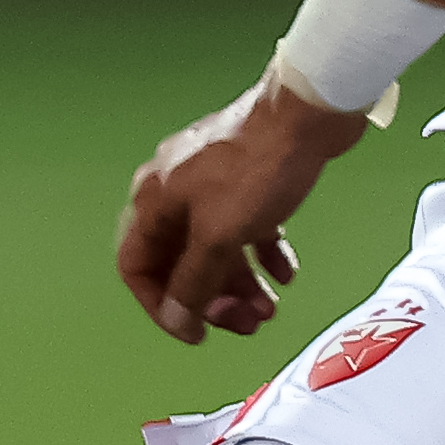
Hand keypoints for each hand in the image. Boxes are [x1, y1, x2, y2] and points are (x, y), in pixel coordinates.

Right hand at [116, 78, 375, 342]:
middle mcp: (175, 190)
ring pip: (215, 248)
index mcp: (155, 200)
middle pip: (180, 262)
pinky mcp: (247, 177)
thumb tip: (176, 318)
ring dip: (240, 284)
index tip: (195, 333)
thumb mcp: (219, 235)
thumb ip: (194, 281)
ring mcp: (212, 183)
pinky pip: (246, 227)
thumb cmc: (257, 167)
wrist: (307, 112)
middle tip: (247, 324)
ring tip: (270, 310)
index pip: (136, 265)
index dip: (161, 306)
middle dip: (211, 299)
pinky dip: (262, 253)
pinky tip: (285, 273)